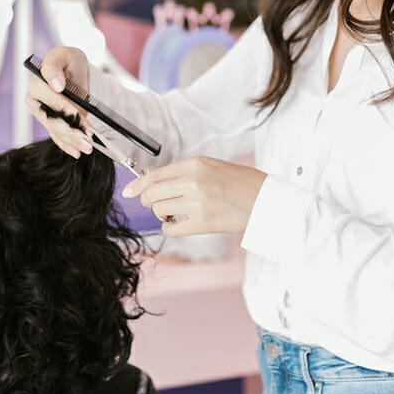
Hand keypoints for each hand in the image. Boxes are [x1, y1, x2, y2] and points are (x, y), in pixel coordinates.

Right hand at [24, 46, 93, 158]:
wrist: (76, 74)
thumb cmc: (69, 61)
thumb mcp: (65, 55)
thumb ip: (54, 65)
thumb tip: (55, 84)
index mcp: (36, 84)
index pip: (47, 98)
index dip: (60, 106)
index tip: (75, 112)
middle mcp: (36, 102)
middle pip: (51, 119)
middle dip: (69, 129)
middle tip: (86, 137)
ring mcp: (44, 116)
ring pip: (56, 131)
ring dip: (72, 140)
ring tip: (87, 146)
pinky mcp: (52, 125)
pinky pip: (58, 138)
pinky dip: (68, 146)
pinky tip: (76, 152)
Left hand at [121, 156, 266, 236]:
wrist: (266, 200)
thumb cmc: (240, 183)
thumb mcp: (212, 167)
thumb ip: (185, 173)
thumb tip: (156, 184)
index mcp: (194, 164)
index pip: (155, 175)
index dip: (137, 185)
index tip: (127, 192)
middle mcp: (193, 181)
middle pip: (152, 194)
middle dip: (148, 201)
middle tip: (157, 205)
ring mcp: (197, 203)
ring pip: (159, 210)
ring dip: (162, 214)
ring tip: (174, 213)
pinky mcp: (202, 223)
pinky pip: (171, 229)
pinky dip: (170, 228)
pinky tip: (179, 224)